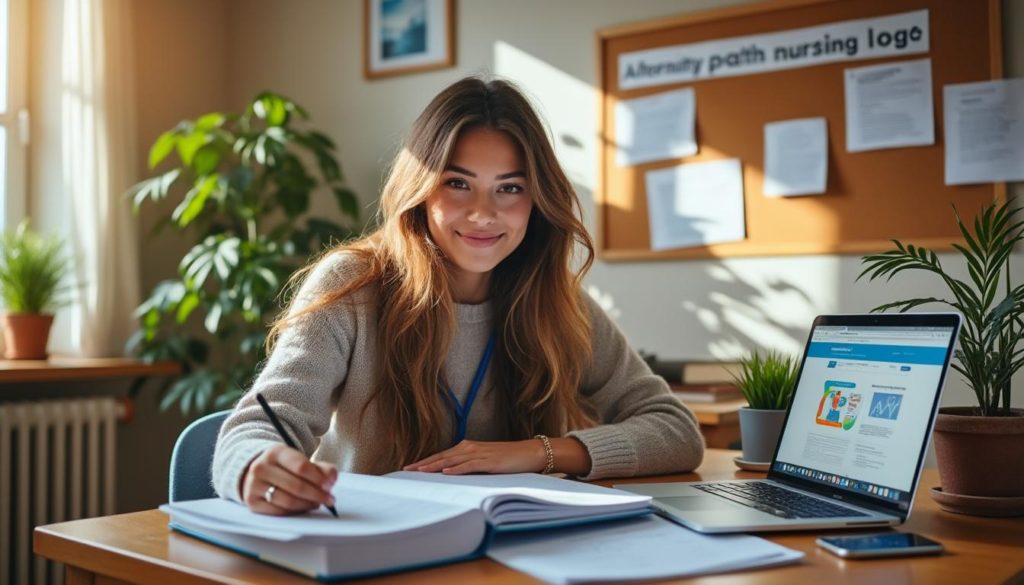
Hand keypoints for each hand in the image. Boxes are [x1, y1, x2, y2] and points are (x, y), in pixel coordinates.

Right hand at [241, 444, 337, 514]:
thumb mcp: (300, 460)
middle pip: (296, 486)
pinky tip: (304, 508)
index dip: (319, 478)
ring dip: (308, 505)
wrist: (258, 472)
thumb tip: (331, 480)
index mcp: (276, 452)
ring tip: (317, 503)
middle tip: (329, 500)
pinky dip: (296, 512)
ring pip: (288, 501)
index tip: (330, 486)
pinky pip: (279, 512)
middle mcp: (261, 467)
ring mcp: (254, 486)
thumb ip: (321, 468)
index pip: (301, 466)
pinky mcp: (252, 502)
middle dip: (317, 495)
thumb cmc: (285, 467)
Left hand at [403, 439, 545, 473]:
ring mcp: (479, 453)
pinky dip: (456, 469)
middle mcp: (470, 448)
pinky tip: (446, 472)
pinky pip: (469, 465)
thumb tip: (451, 476)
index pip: (441, 455)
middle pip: (442, 457)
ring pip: (451, 460)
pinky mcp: (489, 461)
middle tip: (407, 470)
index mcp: (467, 448)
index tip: (410, 468)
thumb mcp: (483, 461)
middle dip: (423, 464)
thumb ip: (468, 466)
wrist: (529, 452)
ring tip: (420, 471)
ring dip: (434, 466)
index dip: (425, 461)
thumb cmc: (507, 459)